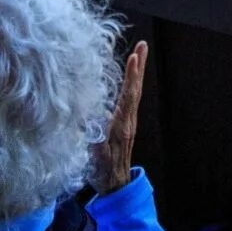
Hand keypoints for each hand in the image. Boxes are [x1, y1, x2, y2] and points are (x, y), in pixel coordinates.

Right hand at [90, 41, 148, 193]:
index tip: (134, 57)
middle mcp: (128, 121)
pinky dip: (131, 83)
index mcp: (121, 126)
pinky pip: (130, 99)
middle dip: (139, 66)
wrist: (115, 185)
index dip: (130, 77)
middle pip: (135, 89)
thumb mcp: (96, 155)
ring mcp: (129, 122)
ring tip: (138, 53)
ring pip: (134, 93)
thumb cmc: (103, 171)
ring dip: (137, 72)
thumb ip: (93, 135)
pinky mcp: (126, 124)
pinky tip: (129, 76)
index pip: (128, 96)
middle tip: (142, 45)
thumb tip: (89, 114)